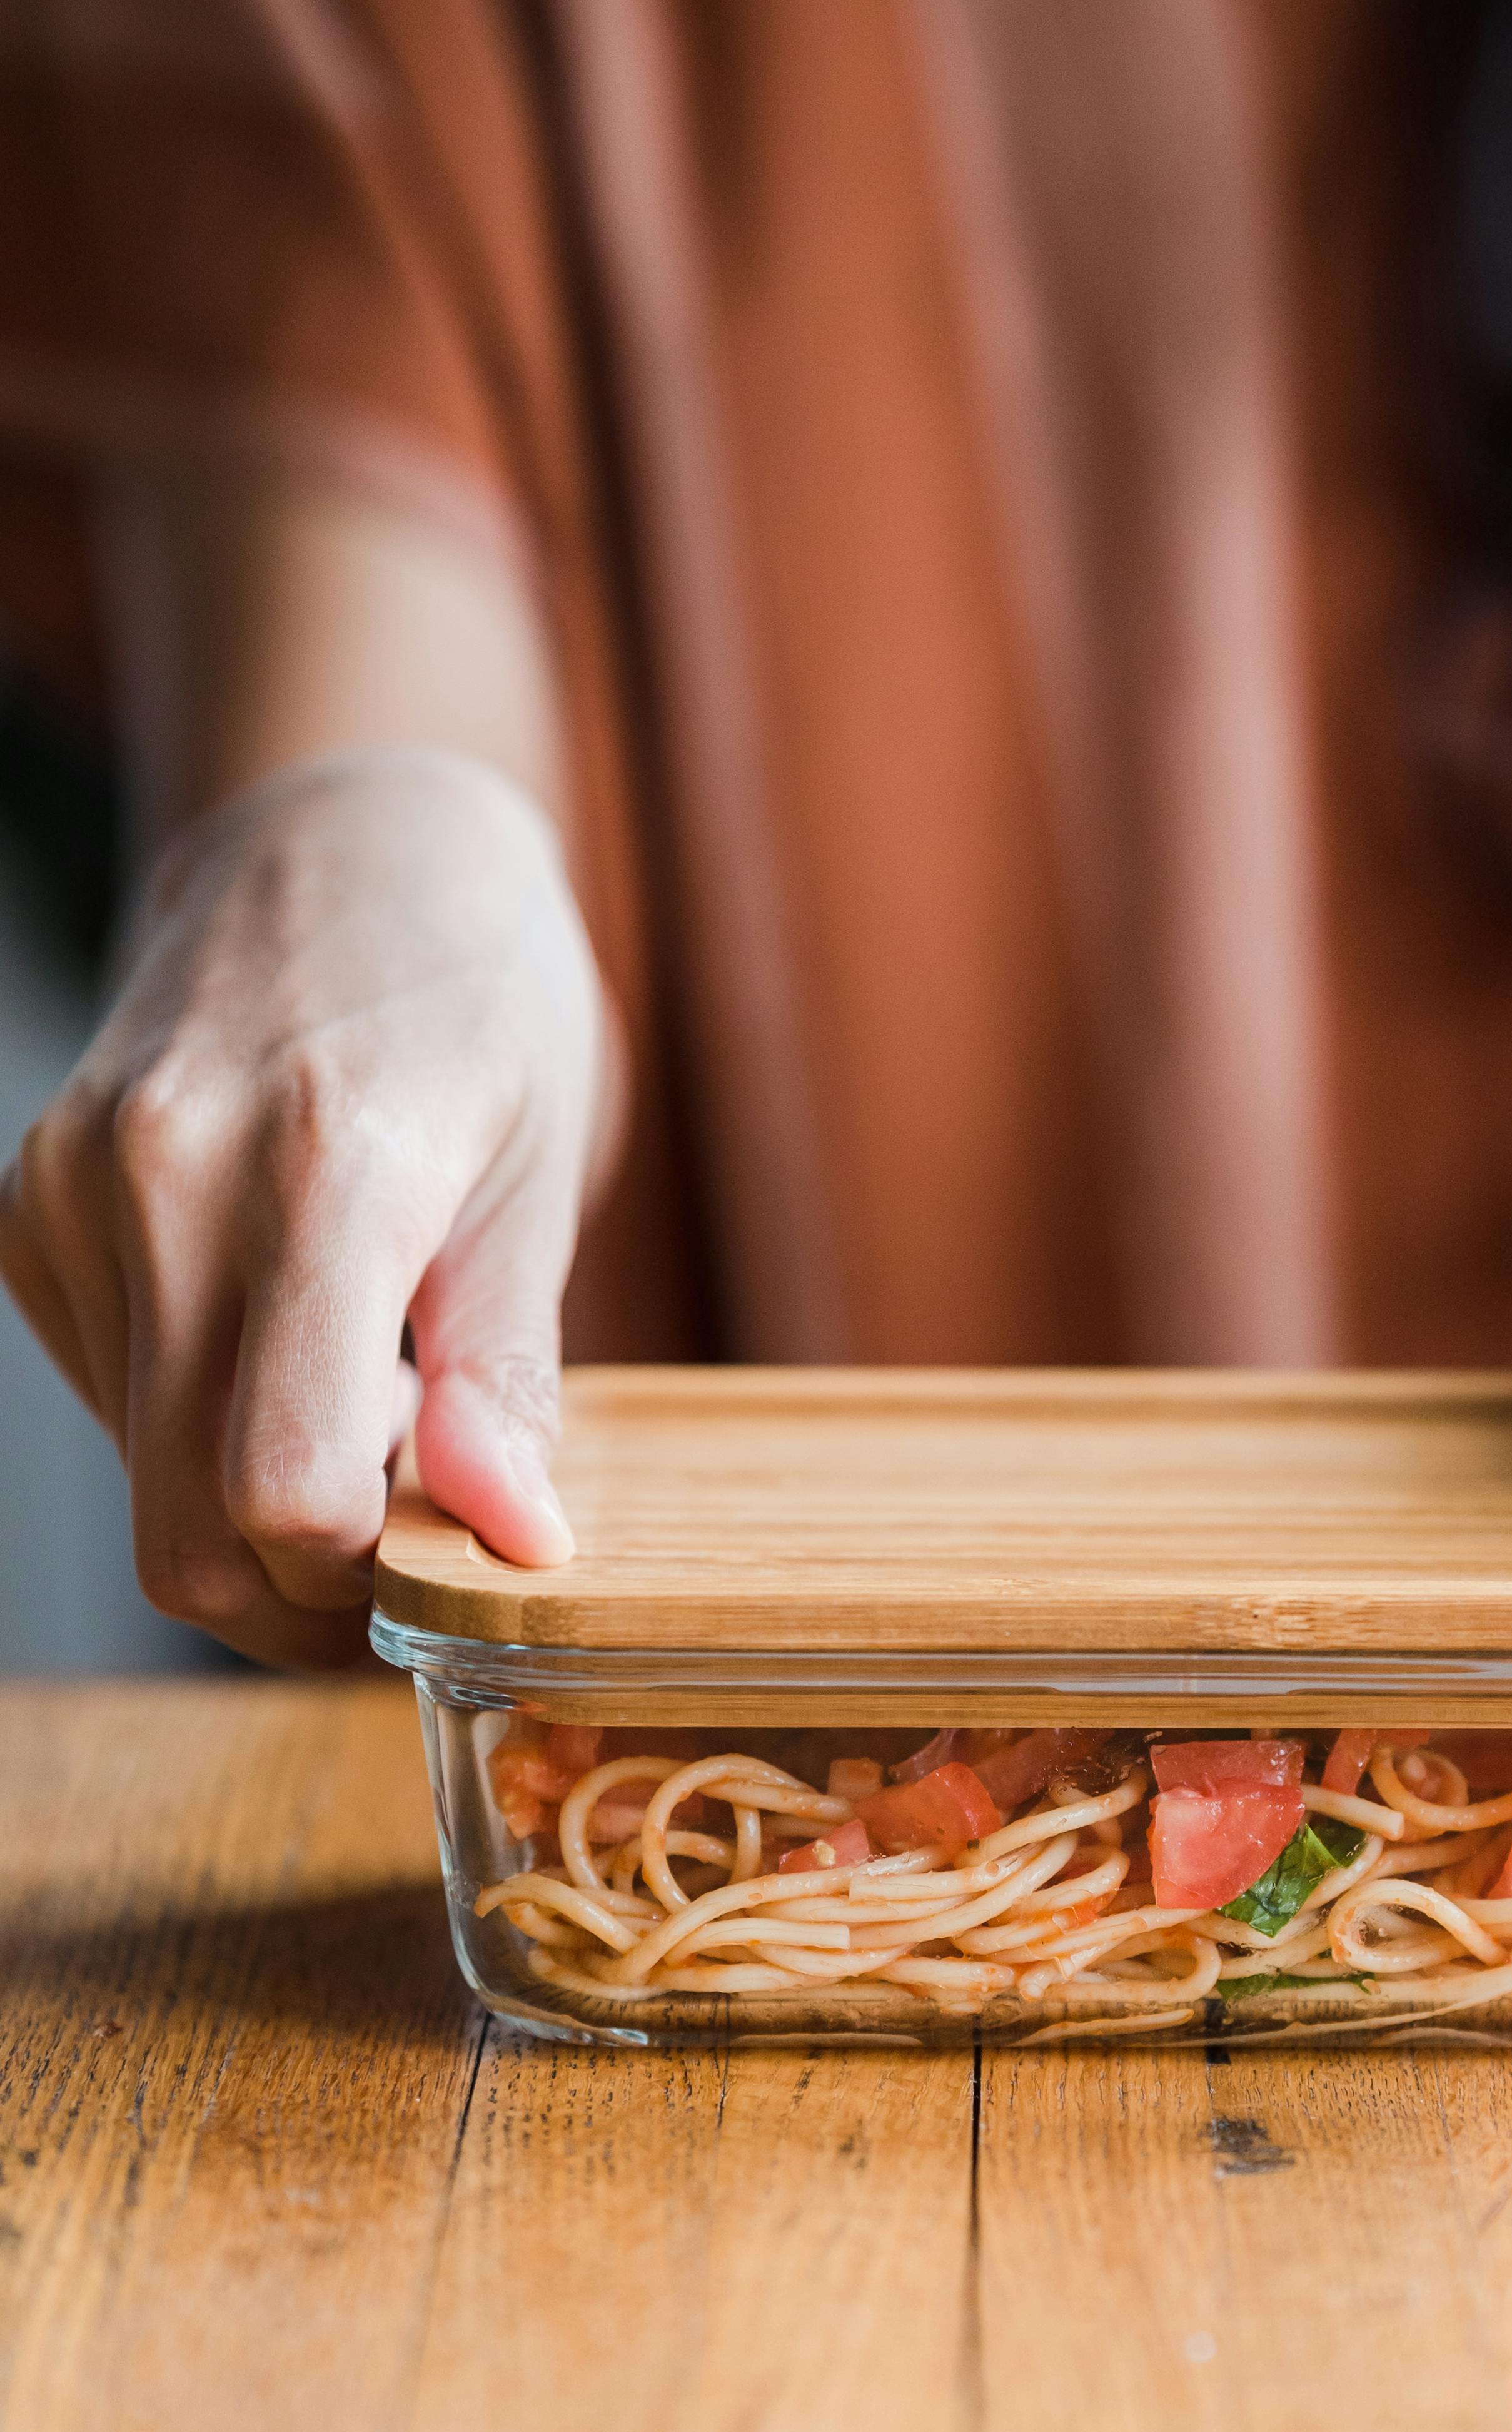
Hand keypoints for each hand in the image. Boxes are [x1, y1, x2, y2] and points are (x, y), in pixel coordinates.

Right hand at [0, 749, 615, 1666]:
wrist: (343, 844)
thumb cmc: (478, 1001)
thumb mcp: (541, 1176)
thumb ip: (510, 1372)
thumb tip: (515, 1538)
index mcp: (325, 1171)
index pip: (285, 1490)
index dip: (367, 1574)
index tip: (447, 1543)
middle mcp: (166, 1176)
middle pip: (184, 1530)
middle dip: (302, 1587)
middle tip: (408, 1529)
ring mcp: (72, 1189)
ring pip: (141, 1480)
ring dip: (253, 1493)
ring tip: (365, 1383)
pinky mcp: (26, 1207)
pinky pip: (111, 1398)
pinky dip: (199, 1416)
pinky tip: (282, 1330)